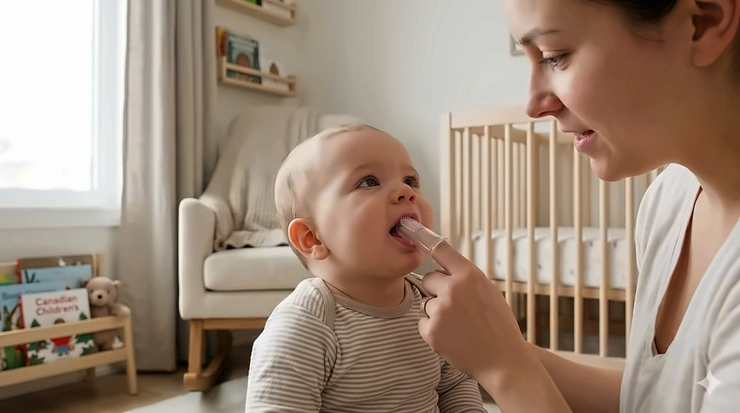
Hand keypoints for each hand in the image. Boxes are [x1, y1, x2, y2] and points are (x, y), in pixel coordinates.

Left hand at [418, 241, 528, 382]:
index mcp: (470, 276)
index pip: (442, 250)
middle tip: (456, 307)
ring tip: (460, 327)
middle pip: (429, 279)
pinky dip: (434, 330)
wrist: (504, 361)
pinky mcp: (431, 331)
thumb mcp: (489, 292)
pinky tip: (453, 337)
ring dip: (438, 313)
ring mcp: (440, 310)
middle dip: (437, 290)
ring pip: (427, 303)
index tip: (410, 229)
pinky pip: (423, 322)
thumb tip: (444, 269)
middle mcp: (453, 289)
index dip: (424, 239)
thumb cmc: (499, 327)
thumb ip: (466, 279)